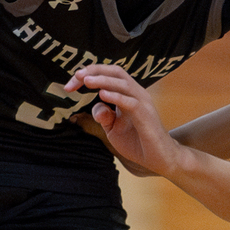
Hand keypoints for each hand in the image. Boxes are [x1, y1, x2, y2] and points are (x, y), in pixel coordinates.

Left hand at [63, 63, 180, 178]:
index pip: (108, 75)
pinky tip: (102, 95)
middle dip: (94, 71)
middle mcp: (136, 94)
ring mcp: (143, 103)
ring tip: (87, 81)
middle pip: (116, 72)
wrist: (159, 158)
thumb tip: (96, 105)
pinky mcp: (146, 116)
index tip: (70, 85)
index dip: (89, 75)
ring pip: (123, 83)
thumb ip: (104, 116)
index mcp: (128, 94)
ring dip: (103, 80)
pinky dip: (116, 97)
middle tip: (76, 75)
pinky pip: (130, 102)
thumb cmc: (138, 142)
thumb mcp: (113, 129)